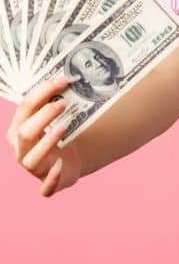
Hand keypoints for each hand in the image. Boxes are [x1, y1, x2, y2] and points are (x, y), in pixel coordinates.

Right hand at [8, 74, 83, 197]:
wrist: (67, 163)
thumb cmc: (58, 137)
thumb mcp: (54, 119)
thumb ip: (57, 101)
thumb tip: (76, 75)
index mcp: (18, 130)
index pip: (25, 108)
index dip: (42, 92)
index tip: (63, 80)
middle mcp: (21, 150)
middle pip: (24, 132)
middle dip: (42, 116)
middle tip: (63, 103)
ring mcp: (33, 168)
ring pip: (32, 158)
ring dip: (47, 142)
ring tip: (64, 126)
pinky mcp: (47, 185)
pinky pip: (45, 187)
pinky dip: (52, 179)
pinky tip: (61, 166)